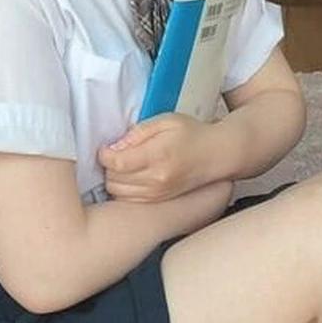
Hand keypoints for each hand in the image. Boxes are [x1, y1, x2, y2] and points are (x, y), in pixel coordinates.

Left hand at [98, 114, 217, 201]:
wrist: (216, 155)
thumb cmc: (193, 134)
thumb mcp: (165, 121)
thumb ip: (138, 132)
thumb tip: (115, 146)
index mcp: (158, 156)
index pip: (117, 163)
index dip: (105, 154)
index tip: (107, 147)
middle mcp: (157, 179)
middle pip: (114, 179)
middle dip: (108, 166)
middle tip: (115, 153)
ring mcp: (158, 193)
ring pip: (118, 192)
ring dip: (114, 178)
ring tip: (123, 165)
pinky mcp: (159, 201)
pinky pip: (128, 200)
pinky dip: (123, 189)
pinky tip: (130, 177)